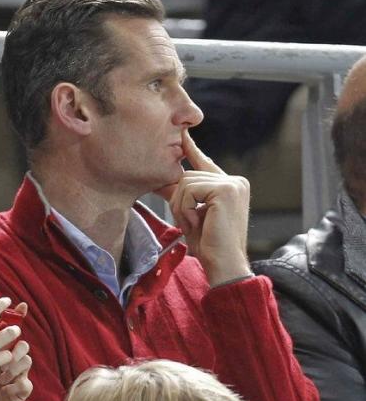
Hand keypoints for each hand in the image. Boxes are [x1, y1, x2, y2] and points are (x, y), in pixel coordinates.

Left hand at [156, 130, 251, 286]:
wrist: (224, 265)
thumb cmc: (210, 246)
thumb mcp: (193, 215)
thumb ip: (185, 196)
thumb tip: (165, 180)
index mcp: (231, 186)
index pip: (205, 163)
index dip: (192, 150)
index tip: (182, 136)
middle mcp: (235, 181)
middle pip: (188, 175)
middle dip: (178, 200)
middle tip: (188, 223)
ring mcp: (232, 184)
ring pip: (186, 182)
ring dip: (181, 207)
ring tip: (194, 225)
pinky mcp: (225, 190)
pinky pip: (189, 190)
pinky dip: (185, 209)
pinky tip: (197, 223)